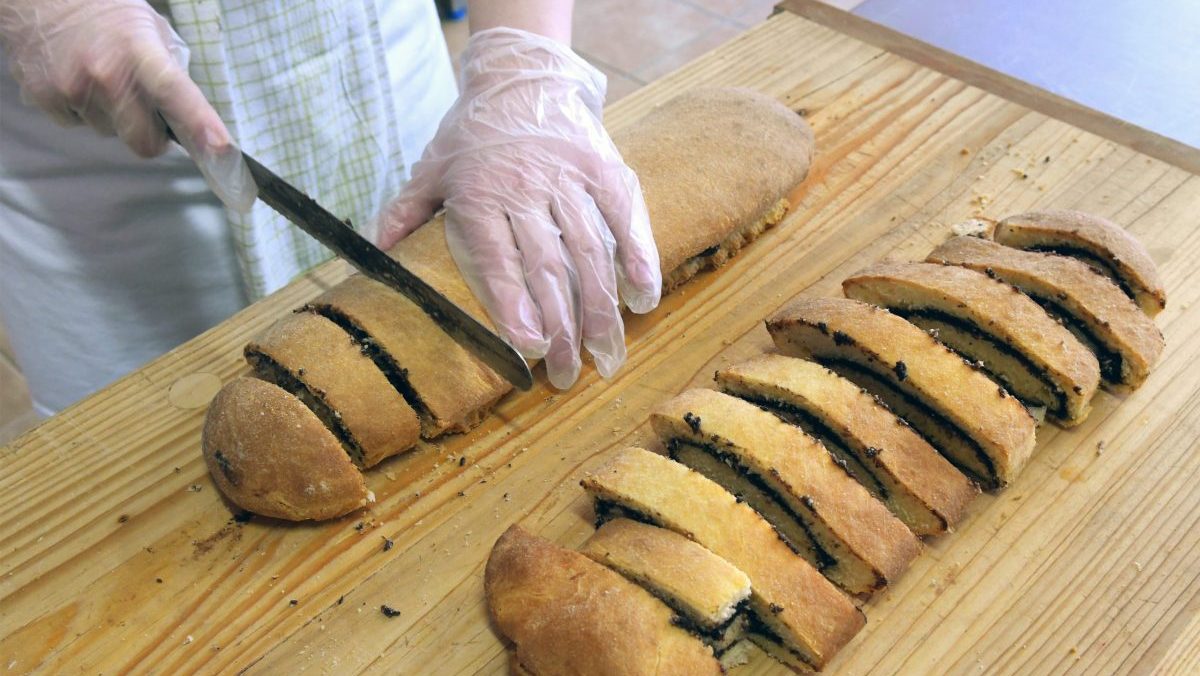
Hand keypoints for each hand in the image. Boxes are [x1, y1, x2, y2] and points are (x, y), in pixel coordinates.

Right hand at [0, 0, 254, 211]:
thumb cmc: (105, 13)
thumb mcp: (150, 28)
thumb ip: (172, 68)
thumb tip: (191, 112)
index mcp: (140, 50)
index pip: (175, 92)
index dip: (199, 123)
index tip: (220, 150)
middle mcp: (106, 74)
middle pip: (143, 141)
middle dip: (151, 136)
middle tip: (147, 114)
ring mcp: (73, 88)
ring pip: (109, 132)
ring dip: (112, 117)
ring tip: (101, 81)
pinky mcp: (45, 99)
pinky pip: (77, 124)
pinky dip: (82, 110)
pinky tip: (77, 81)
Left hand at [376, 27, 660, 388]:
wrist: (521, 74)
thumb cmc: (473, 129)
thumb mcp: (431, 167)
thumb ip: (405, 212)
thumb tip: (373, 253)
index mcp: (482, 195)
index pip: (499, 260)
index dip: (514, 305)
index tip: (527, 347)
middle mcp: (528, 189)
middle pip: (549, 268)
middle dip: (561, 326)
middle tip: (567, 373)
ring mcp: (570, 179)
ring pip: (590, 251)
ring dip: (601, 307)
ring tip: (605, 352)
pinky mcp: (604, 169)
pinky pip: (624, 217)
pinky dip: (637, 256)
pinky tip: (643, 296)